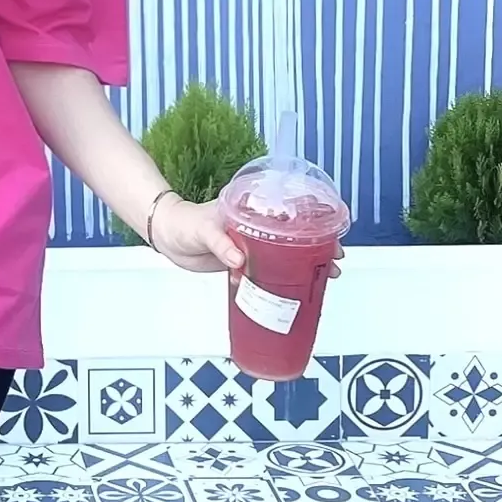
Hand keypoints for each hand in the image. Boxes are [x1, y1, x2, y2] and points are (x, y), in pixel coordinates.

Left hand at [148, 191, 347, 283]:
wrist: (167, 237)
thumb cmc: (184, 223)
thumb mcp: (204, 229)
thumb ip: (221, 243)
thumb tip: (238, 260)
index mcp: (253, 209)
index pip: (292, 212)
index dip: (315, 223)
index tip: (332, 234)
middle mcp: (258, 227)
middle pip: (296, 236)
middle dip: (318, 248)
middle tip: (334, 262)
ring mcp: (253, 246)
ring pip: (285, 256)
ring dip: (303, 267)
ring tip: (324, 278)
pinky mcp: (243, 263)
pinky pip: (266, 273)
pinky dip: (279, 282)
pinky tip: (293, 291)